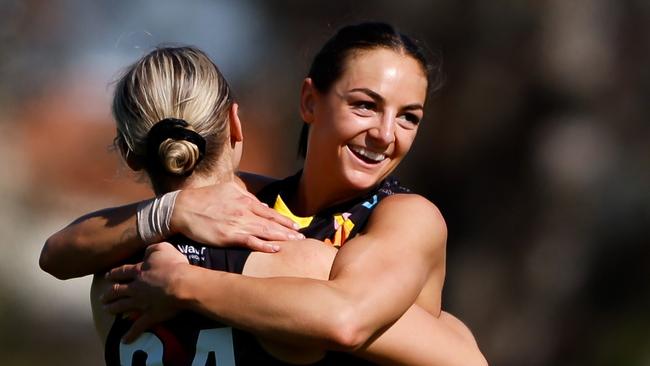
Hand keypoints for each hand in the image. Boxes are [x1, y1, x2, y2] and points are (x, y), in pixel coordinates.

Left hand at [102, 242, 188, 342]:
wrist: (182, 284)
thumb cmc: (174, 265)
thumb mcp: (163, 248)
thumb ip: (152, 249)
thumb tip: (146, 251)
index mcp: (139, 271)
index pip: (122, 272)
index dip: (115, 274)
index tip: (108, 276)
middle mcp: (136, 288)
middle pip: (118, 291)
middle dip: (109, 294)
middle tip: (103, 297)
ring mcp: (141, 303)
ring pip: (122, 306)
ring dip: (113, 309)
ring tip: (107, 310)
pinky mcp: (149, 316)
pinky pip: (138, 327)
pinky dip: (130, 334)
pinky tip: (125, 340)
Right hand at [172, 180, 301, 252]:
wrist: (182, 208)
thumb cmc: (204, 199)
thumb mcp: (227, 190)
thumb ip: (245, 196)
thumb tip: (259, 205)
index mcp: (244, 201)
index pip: (269, 212)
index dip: (284, 219)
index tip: (296, 225)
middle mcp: (244, 212)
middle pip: (272, 222)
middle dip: (289, 230)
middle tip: (303, 237)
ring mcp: (237, 224)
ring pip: (265, 231)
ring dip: (282, 237)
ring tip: (296, 242)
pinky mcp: (229, 236)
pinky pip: (250, 242)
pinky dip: (264, 245)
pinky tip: (276, 248)